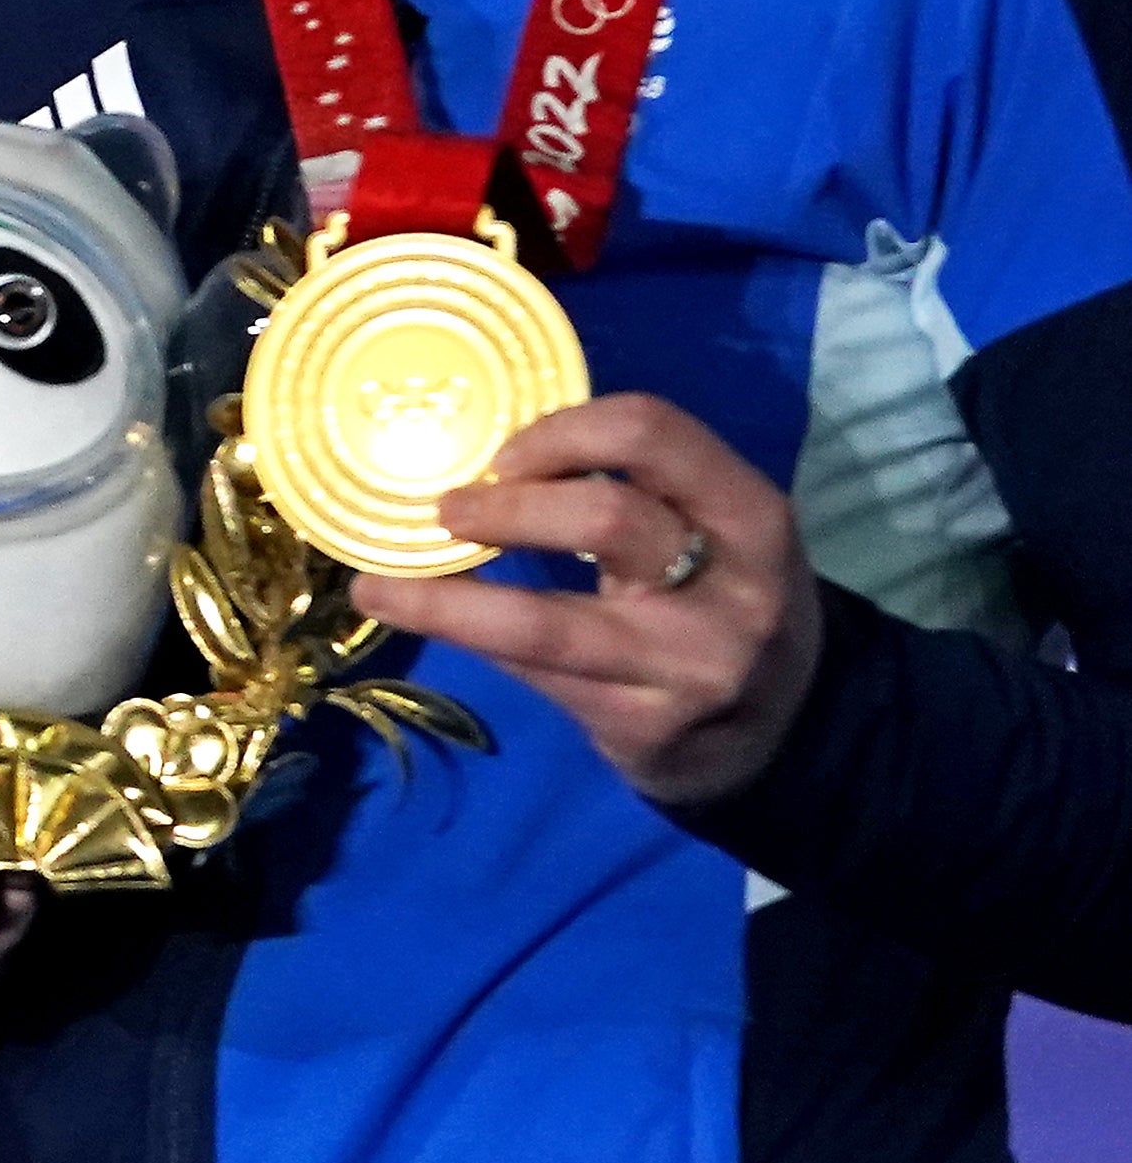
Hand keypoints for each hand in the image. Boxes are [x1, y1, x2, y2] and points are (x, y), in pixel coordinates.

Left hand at [385, 392, 819, 807]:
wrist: (782, 732)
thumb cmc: (720, 600)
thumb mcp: (716, 532)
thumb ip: (638, 486)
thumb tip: (487, 444)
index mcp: (751, 515)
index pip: (654, 434)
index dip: (561, 430)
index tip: (502, 452)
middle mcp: (735, 590)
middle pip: (604, 517)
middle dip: (506, 507)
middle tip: (447, 509)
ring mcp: (690, 666)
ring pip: (546, 623)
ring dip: (446, 598)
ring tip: (380, 583)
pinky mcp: (645, 726)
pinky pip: (534, 672)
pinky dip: (468, 640)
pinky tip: (419, 621)